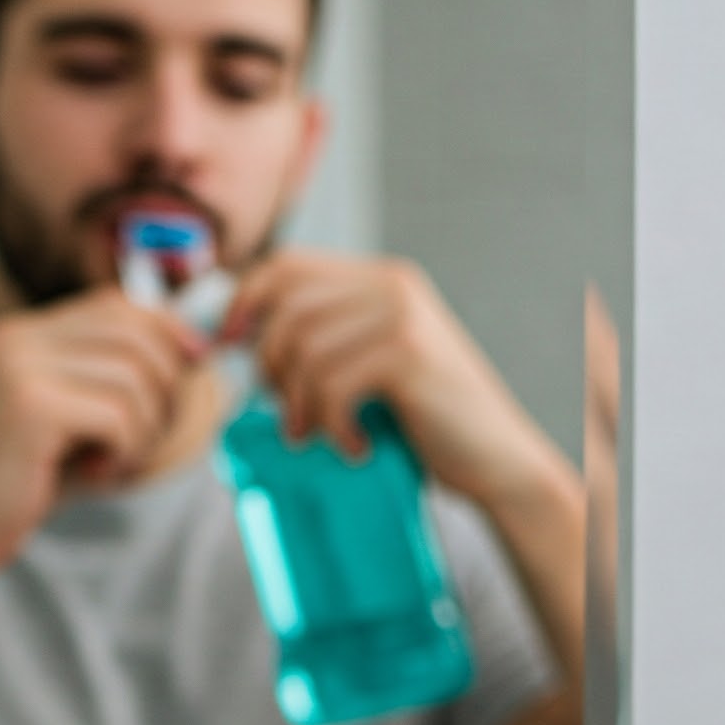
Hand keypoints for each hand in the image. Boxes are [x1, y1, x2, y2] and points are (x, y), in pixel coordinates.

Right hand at [0, 289, 204, 579]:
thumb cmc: (16, 483)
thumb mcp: (69, 419)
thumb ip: (113, 380)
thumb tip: (195, 348)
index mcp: (19, 334)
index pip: (115, 304)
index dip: (166, 330)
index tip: (194, 363)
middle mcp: (16, 339)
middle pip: (134, 334)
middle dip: (165, 386)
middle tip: (150, 436)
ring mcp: (21, 368)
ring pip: (135, 377)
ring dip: (145, 429)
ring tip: (118, 461)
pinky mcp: (33, 407)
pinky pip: (120, 414)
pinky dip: (127, 450)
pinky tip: (100, 472)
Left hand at [225, 250, 549, 506]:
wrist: (497, 460)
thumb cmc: (423, 421)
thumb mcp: (368, 365)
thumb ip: (322, 337)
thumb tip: (234, 333)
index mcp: (379, 279)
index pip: (287, 265)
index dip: (244, 301)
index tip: (227, 345)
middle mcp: (392, 285)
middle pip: (287, 307)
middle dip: (269, 364)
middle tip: (285, 410)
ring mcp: (402, 317)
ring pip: (304, 350)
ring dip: (298, 403)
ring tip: (315, 434)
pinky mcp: (408, 356)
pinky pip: (331, 384)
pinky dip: (331, 424)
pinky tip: (354, 446)